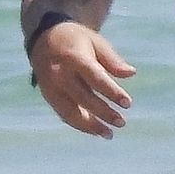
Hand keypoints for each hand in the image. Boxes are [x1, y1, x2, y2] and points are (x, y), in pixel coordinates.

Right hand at [30, 22, 135, 137]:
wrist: (43, 40)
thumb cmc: (76, 41)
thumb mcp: (95, 42)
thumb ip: (112, 60)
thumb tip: (131, 73)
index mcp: (73, 57)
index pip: (95, 78)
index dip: (112, 92)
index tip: (128, 103)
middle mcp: (59, 74)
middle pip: (83, 98)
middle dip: (104, 113)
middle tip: (122, 122)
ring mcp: (51, 87)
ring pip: (71, 112)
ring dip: (91, 126)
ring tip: (109, 134)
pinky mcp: (47, 97)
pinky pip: (64, 115)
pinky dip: (80, 125)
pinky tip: (95, 131)